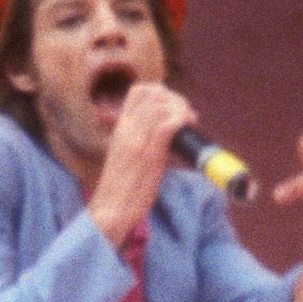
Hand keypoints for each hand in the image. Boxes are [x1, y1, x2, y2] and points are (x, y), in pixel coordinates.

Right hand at [86, 81, 196, 245]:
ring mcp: (137, 140)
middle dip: (176, 99)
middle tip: (186, 116)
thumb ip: (140, 139)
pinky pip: (167, 124)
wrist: (112, 210)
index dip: (161, 93)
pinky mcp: (148, 154)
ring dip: (182, 109)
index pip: (139, 91)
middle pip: (154, 94)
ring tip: (190, 122)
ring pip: (162, 106)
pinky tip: (187, 128)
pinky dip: (181, 121)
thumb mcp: (127, 156)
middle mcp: (127, 129)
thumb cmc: (122, 189)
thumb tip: (163, 132)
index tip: (173, 108)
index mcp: (121, 128)